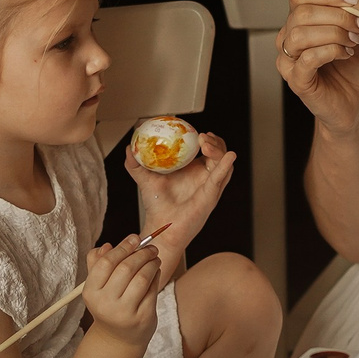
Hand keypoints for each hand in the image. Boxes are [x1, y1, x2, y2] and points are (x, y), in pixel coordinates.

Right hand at [81, 236, 162, 349]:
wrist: (118, 339)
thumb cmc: (109, 305)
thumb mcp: (98, 287)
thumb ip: (98, 264)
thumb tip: (107, 245)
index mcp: (91, 293)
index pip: (106, 263)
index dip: (123, 247)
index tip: (135, 238)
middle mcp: (105, 304)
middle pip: (126, 268)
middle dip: (142, 253)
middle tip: (151, 248)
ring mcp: (124, 313)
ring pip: (142, 278)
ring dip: (151, 264)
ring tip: (155, 259)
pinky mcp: (142, 318)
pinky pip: (152, 290)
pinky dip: (156, 277)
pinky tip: (156, 272)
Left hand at [125, 132, 234, 283]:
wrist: (160, 226)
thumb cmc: (156, 205)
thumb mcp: (144, 179)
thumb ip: (135, 164)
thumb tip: (129, 148)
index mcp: (193, 170)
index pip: (205, 149)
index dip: (205, 138)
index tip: (196, 131)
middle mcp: (205, 177)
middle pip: (218, 153)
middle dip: (214, 141)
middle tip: (202, 136)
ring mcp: (210, 185)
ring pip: (223, 162)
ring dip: (218, 149)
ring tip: (207, 143)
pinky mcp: (211, 195)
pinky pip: (221, 177)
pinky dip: (226, 165)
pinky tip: (229, 156)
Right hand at [275, 0, 358, 134]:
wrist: (355, 104)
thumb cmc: (351, 70)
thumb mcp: (352, 31)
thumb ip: (337, 7)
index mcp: (300, 23)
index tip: (353, 0)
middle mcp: (289, 39)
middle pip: (301, 12)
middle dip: (338, 15)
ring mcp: (289, 61)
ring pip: (300, 34)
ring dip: (334, 34)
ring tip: (353, 43)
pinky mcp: (296, 80)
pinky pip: (306, 58)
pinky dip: (330, 51)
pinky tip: (345, 54)